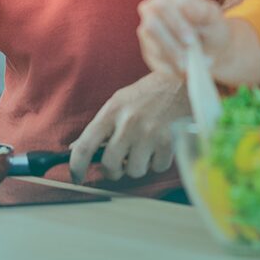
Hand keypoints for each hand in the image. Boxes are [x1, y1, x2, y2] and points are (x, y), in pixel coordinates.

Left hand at [67, 72, 189, 182]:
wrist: (183, 81)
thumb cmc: (149, 93)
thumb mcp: (120, 101)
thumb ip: (101, 125)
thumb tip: (76, 148)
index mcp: (113, 111)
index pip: (85, 145)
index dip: (77, 167)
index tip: (76, 177)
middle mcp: (129, 122)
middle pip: (110, 164)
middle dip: (113, 170)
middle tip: (120, 164)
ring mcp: (150, 133)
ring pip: (134, 170)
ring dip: (139, 165)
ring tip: (145, 148)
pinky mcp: (169, 142)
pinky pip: (157, 168)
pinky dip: (158, 162)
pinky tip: (161, 145)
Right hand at [136, 0, 232, 78]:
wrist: (214, 49)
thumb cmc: (212, 26)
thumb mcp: (214, 17)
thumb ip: (201, 9)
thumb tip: (183, 3)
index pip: (160, 2)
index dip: (175, 21)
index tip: (191, 38)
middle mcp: (150, 11)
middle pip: (150, 26)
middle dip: (173, 44)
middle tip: (194, 54)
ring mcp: (146, 34)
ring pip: (155, 49)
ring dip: (179, 58)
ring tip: (200, 61)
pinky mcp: (149, 54)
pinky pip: (158, 66)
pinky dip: (177, 69)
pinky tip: (191, 68)